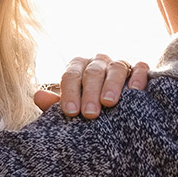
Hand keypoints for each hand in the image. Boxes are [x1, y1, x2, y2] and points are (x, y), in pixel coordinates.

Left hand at [33, 54, 148, 117]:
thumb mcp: (72, 108)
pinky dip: (137, 77)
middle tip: (90, 114)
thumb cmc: (87, 108)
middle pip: (92, 72)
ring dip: (112, 85)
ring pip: (115, 68)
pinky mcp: (138, 69)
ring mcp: (117, 64)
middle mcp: (97, 62)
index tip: (71, 112)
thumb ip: (55, 104)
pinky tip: (135, 91)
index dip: (69, 93)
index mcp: (77, 68)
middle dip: (90, 93)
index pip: (70, 75)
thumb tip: (38, 97)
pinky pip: (139, 68)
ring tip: (109, 103)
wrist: (115, 111)